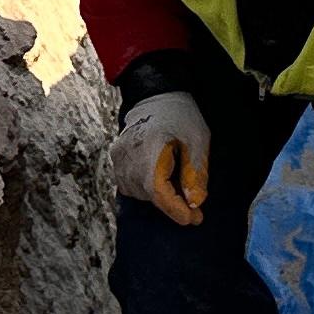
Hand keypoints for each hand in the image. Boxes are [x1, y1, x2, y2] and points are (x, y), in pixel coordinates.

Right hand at [110, 92, 210, 226]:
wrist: (156, 94)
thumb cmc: (180, 115)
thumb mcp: (198, 142)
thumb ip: (195, 174)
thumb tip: (194, 203)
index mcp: (149, 152)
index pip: (159, 193)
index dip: (177, 210)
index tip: (194, 219)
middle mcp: (128, 158)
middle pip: (148, 195)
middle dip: (171, 204)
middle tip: (193, 206)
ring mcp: (118, 158)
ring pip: (137, 192)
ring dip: (157, 195)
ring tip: (176, 186)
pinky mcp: (115, 158)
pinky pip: (127, 184)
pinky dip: (144, 188)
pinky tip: (158, 178)